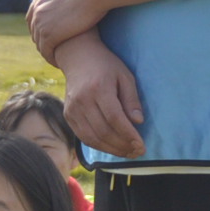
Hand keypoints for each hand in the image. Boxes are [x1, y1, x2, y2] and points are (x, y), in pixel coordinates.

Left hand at [27, 0, 112, 58]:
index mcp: (39, 0)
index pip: (32, 19)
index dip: (41, 29)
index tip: (52, 37)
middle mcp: (37, 12)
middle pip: (35, 33)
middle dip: (44, 42)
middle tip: (56, 51)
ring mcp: (41, 24)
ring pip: (40, 44)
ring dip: (48, 53)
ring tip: (60, 59)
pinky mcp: (49, 35)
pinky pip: (46, 51)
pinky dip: (52, 58)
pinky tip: (61, 63)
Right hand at [52, 34, 145, 160]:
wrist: (78, 57)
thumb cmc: (106, 66)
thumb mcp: (125, 76)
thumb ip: (131, 99)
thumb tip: (138, 122)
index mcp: (98, 88)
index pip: (115, 118)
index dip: (128, 135)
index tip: (141, 146)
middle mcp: (82, 100)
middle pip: (103, 131)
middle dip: (122, 146)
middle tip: (137, 152)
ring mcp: (72, 109)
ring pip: (92, 138)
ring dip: (111, 150)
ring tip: (127, 153)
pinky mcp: (68, 115)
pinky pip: (83, 137)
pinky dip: (98, 146)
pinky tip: (112, 148)